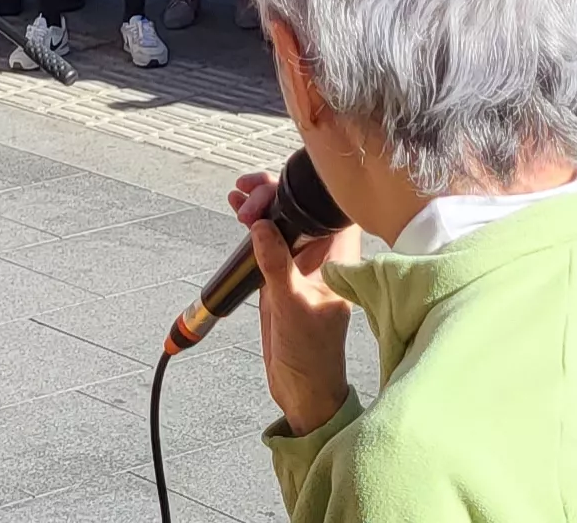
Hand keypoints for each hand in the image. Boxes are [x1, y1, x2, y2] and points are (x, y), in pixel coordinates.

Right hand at [231, 173, 357, 437]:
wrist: (302, 387)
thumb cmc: (311, 353)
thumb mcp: (292, 306)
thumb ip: (277, 264)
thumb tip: (261, 226)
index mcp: (339, 259)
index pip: (329, 208)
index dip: (303, 190)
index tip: (273, 189)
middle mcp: (323, 255)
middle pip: (303, 206)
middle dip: (274, 194)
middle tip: (247, 200)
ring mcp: (301, 263)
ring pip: (284, 218)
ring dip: (262, 203)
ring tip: (237, 197)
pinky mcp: (281, 273)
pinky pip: (269, 238)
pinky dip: (254, 222)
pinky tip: (237, 207)